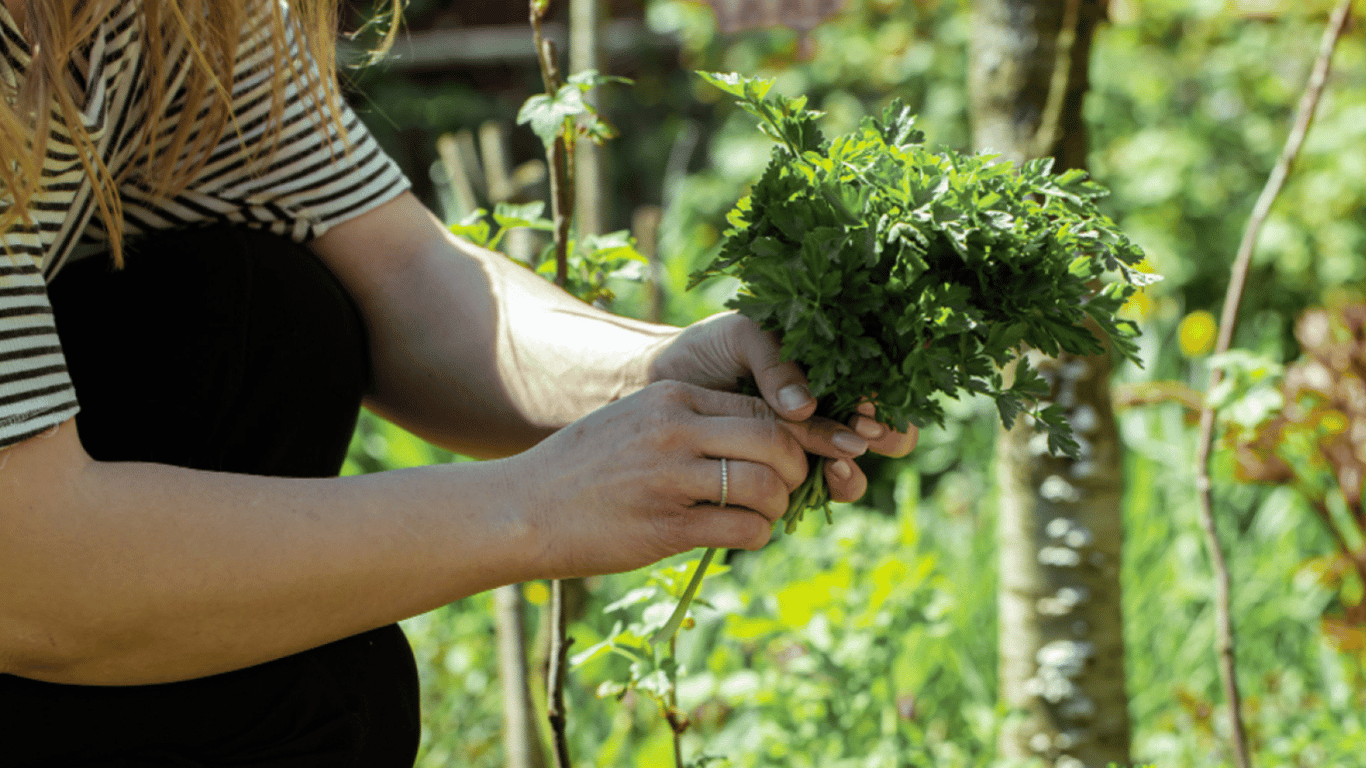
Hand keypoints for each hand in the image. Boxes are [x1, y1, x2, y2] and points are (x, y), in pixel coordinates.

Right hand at [505, 380, 862, 578]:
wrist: (522, 510)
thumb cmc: (581, 470)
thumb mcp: (633, 421)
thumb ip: (686, 423)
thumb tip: (752, 440)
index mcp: (671, 397)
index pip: (759, 404)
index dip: (790, 432)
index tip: (794, 454)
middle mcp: (674, 430)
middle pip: (774, 438)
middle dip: (796, 467)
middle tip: (788, 487)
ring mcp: (670, 478)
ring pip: (765, 485)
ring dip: (778, 505)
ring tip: (764, 514)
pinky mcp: (666, 526)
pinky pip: (743, 528)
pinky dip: (757, 535)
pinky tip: (743, 536)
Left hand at [647, 312, 917, 501]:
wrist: (656, 386)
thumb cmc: (706, 351)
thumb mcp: (743, 336)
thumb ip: (777, 362)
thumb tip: (805, 407)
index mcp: (831, 367)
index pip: (881, 381)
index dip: (886, 395)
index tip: (870, 403)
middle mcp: (830, 410)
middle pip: (885, 432)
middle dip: (887, 436)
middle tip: (865, 434)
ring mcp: (808, 449)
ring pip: (853, 470)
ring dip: (854, 471)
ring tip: (838, 463)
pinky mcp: (781, 479)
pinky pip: (815, 494)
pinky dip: (824, 490)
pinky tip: (817, 477)